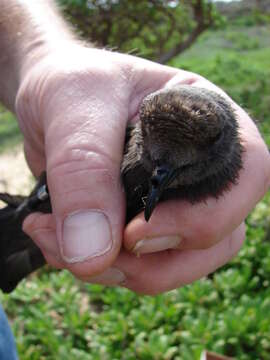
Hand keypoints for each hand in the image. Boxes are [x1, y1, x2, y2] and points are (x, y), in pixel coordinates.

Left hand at [17, 45, 269, 293]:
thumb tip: (93, 254)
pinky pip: (145, 265)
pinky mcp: (146, 222)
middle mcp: (201, 165)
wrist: (46, 102)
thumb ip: (84, 171)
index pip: (246, 175)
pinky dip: (105, 269)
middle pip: (220, 236)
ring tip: (61, 249)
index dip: (204, 217)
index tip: (132, 234)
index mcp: (207, 121)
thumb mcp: (73, 108)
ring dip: (126, 272)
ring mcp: (176, 199)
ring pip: (184, 261)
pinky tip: (58, 245)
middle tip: (90, 254)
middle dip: (157, 261)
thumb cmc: (72, 86)